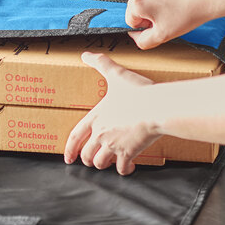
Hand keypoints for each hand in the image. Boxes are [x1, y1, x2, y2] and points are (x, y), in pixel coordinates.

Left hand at [64, 52, 161, 174]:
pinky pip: (122, 168)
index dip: (69, 149)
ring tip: (109, 162)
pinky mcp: (129, 153)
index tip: (67, 158)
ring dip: (104, 164)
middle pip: (87, 155)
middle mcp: (101, 134)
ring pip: (101, 163)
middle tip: (92, 160)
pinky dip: (124, 170)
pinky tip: (128, 167)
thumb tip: (85, 54)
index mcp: (95, 118)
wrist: (157, 107)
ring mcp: (113, 145)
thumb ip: (100, 63)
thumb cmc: (137, 91)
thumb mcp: (115, 74)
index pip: (75, 137)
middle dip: (88, 159)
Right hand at [126, 0, 215, 49]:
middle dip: (149, 15)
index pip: (131, 21)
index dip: (146, 27)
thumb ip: (142, 41)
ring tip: (175, 7)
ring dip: (157, 4)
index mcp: (137, 2)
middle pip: (138, 8)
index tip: (160, 24)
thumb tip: (135, 36)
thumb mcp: (162, 36)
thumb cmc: (188, 14)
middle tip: (168, 17)